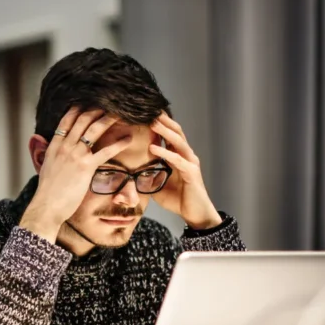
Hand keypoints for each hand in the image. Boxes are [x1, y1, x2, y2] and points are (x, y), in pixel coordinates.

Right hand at [20, 108, 132, 242]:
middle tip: (109, 103)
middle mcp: (65, 146)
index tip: (87, 102)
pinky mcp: (86, 167)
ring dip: (108, 119)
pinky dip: (119, 143)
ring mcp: (76, 155)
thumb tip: (49, 150)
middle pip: (82, 120)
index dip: (78, 109)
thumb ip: (49, 155)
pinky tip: (128, 139)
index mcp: (54, 146)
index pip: (66, 120)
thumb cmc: (47, 192)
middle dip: (96, 109)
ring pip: (94, 130)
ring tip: (121, 113)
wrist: (46, 205)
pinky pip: (106, 151)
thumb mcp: (45, 168)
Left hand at [149, 113, 222, 229]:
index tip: (145, 114)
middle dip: (163, 121)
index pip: (169, 135)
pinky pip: (177, 160)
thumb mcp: (157, 185)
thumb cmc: (178, 199)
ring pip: (178, 142)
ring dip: (165, 131)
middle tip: (149, 110)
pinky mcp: (191, 173)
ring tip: (152, 123)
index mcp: (178, 156)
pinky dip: (165, 153)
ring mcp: (190, 163)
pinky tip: (153, 148)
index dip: (159, 125)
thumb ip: (147, 176)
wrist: (195, 214)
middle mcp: (186, 156)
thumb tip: (129, 173)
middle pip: (176, 132)